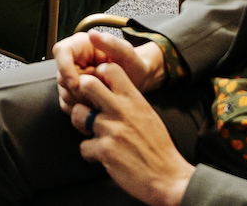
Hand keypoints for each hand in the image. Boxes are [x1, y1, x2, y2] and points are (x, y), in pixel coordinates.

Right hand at [54, 29, 163, 101]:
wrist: (138, 82)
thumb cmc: (133, 64)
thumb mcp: (127, 53)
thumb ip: (111, 43)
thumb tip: (92, 34)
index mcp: (82, 45)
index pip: (61, 51)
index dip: (64, 67)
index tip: (75, 84)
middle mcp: (74, 60)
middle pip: (60, 75)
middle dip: (76, 90)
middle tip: (95, 97)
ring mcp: (73, 77)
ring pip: (63, 91)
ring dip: (79, 100)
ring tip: (100, 100)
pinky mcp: (75, 93)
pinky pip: (68, 104)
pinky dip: (80, 109)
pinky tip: (96, 107)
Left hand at [68, 60, 192, 205]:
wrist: (169, 178)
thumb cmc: (158, 148)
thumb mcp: (148, 115)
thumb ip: (129, 101)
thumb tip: (111, 91)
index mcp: (134, 99)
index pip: (110, 69)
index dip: (99, 75)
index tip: (99, 87)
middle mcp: (121, 110)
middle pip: (86, 84)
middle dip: (80, 93)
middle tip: (86, 106)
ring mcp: (111, 129)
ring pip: (77, 114)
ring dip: (81, 124)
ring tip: (93, 134)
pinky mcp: (104, 150)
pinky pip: (83, 146)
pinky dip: (90, 153)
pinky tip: (102, 156)